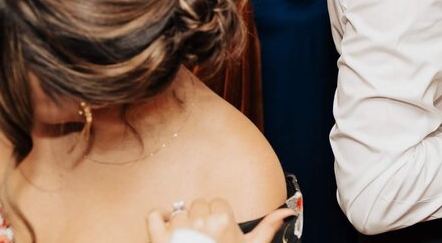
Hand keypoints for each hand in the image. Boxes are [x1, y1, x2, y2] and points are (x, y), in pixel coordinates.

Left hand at [146, 198, 294, 242]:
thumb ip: (268, 227)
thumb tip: (287, 212)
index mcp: (224, 221)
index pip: (217, 203)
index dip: (216, 216)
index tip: (217, 229)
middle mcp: (201, 221)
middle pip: (198, 204)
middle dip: (199, 218)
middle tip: (203, 236)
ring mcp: (178, 229)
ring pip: (179, 210)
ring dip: (181, 221)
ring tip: (186, 237)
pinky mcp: (158, 237)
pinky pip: (154, 215)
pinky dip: (158, 217)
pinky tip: (166, 225)